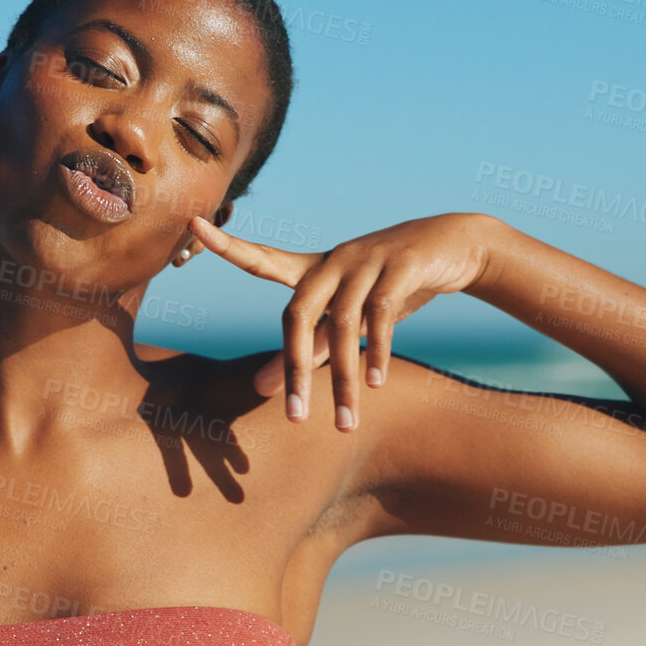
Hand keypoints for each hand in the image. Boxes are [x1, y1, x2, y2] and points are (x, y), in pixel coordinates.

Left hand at [185, 212, 495, 431]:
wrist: (453, 248)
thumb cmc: (388, 286)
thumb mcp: (345, 319)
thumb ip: (303, 351)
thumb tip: (255, 388)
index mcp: (313, 271)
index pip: (262, 260)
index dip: (227, 245)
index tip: (192, 225)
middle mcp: (333, 261)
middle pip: (298, 313)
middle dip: (295, 368)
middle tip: (295, 418)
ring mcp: (367, 260)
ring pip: (344, 324)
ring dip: (346, 378)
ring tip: (347, 421)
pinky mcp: (402, 266)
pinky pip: (382, 314)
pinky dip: (378, 351)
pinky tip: (376, 383)